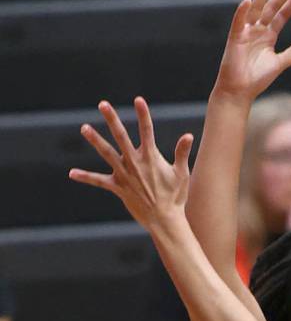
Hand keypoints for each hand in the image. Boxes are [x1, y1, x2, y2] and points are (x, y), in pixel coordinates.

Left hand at [68, 98, 192, 233]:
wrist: (164, 220)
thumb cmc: (175, 197)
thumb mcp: (181, 174)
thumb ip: (182, 153)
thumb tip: (188, 135)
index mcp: (151, 158)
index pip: (147, 131)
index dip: (143, 115)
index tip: (138, 100)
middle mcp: (135, 163)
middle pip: (121, 136)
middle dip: (112, 119)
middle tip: (103, 104)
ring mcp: (124, 175)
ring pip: (107, 153)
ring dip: (95, 140)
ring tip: (84, 128)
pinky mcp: (118, 188)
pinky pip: (98, 181)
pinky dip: (86, 177)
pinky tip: (72, 174)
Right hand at [215, 0, 290, 100]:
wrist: (240, 91)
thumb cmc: (257, 79)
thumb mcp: (278, 64)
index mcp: (267, 35)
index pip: (281, 15)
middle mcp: (257, 30)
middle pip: (272, 7)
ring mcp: (245, 32)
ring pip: (256, 8)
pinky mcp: (235, 38)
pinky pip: (238, 22)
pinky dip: (242, 12)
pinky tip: (247, 1)